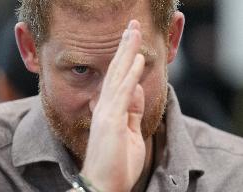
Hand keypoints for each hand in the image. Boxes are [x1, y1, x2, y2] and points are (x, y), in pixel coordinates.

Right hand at [81, 20, 145, 191]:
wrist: (104, 185)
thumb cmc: (117, 162)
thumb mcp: (130, 132)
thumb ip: (133, 110)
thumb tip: (136, 88)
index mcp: (110, 110)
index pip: (118, 80)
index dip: (125, 60)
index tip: (132, 45)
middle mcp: (105, 107)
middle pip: (116, 72)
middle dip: (125, 48)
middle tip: (131, 27)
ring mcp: (106, 113)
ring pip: (118, 77)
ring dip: (127, 54)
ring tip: (133, 33)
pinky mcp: (111, 122)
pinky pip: (122, 94)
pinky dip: (130, 76)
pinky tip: (137, 60)